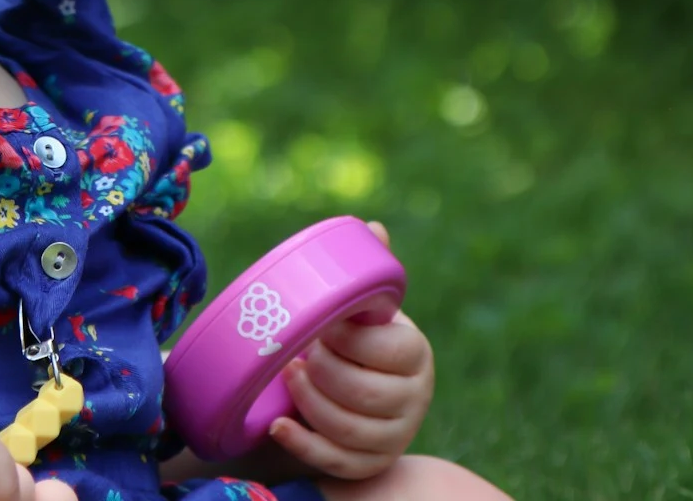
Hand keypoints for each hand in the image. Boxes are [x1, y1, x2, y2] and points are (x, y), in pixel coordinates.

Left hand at [267, 221, 433, 480]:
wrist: (361, 396)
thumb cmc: (359, 343)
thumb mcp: (369, 312)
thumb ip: (368, 277)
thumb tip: (373, 228)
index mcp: (415, 351)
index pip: (383, 349)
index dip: (344, 338)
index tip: (320, 325)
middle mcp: (414, 397)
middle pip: (363, 391)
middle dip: (321, 370)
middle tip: (295, 352)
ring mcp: (395, 435)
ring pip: (346, 426)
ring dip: (307, 400)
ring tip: (285, 375)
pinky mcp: (370, 464)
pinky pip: (335, 460)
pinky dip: (302, 443)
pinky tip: (277, 424)